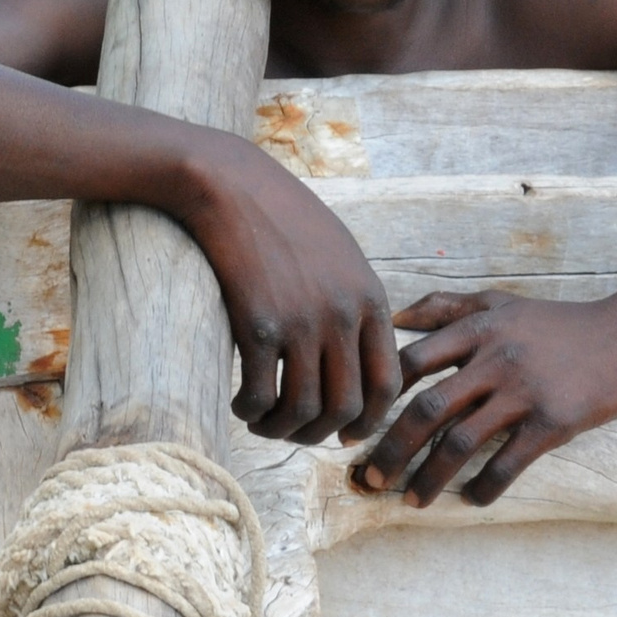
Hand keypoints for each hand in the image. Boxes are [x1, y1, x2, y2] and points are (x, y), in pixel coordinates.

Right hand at [174, 134, 400, 444]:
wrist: (230, 184)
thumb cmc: (281, 212)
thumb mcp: (338, 251)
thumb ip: (354, 299)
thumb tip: (353, 351)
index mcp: (369, 298)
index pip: (386, 384)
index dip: (368, 420)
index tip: (345, 433)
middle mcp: (342, 316)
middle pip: (345, 406)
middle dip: (319, 433)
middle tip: (295, 433)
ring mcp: (302, 322)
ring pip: (304, 409)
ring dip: (282, 429)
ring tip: (262, 424)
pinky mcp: (259, 325)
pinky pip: (263, 395)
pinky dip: (252, 412)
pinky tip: (241, 406)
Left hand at [352, 276, 616, 507]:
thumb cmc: (557, 322)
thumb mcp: (499, 301)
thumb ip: (445, 306)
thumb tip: (395, 316)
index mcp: (475, 329)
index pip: (410, 363)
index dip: (377, 396)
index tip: (354, 425)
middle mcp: (492, 359)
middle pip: (426, 408)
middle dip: (391, 447)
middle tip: (368, 477)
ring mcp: (523, 391)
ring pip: (461, 441)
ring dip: (430, 476)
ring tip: (412, 499)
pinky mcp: (553, 422)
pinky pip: (508, 462)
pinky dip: (485, 487)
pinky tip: (470, 500)